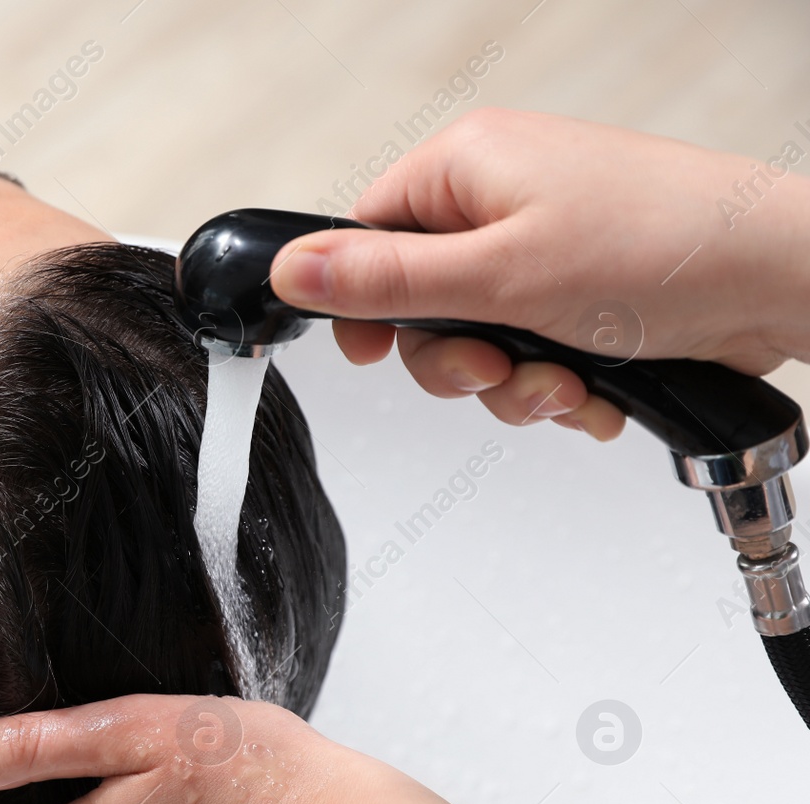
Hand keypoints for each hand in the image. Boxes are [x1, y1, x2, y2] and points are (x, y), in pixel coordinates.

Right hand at [270, 109, 809, 440]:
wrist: (785, 281)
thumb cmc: (666, 249)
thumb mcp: (498, 277)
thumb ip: (385, 280)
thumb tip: (292, 269)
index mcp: (467, 166)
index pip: (366, 236)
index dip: (367, 306)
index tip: (382, 353)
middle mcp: (502, 200)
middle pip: (419, 304)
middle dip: (459, 361)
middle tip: (498, 370)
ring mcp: (546, 246)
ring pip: (477, 341)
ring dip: (514, 385)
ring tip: (567, 386)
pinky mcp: (585, 291)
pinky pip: (530, 353)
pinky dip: (556, 385)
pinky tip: (596, 389)